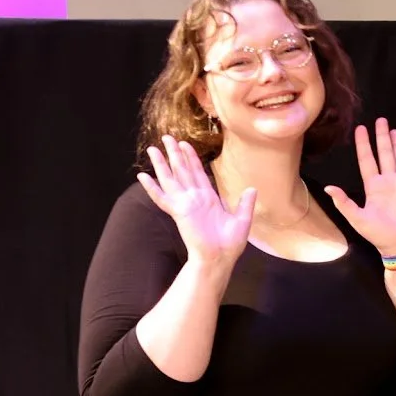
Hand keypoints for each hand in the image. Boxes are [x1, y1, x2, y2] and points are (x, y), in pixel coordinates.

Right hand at [138, 135, 252, 272]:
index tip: (185, 143)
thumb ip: (245, 203)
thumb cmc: (230, 244)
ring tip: (153, 149)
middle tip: (167, 136)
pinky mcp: (179, 212)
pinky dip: (152, 188)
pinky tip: (142, 176)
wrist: (220, 259)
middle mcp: (194, 198)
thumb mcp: (242, 220)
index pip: (197, 172)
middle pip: (182, 170)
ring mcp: (185, 204)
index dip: (191, 158)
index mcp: (208, 198)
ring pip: (170, 179)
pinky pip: (162, 198)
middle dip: (175, 153)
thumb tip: (253, 189)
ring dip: (161, 164)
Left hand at [328, 119, 395, 254]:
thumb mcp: (358, 219)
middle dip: (382, 137)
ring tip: (394, 130)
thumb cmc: (380, 235)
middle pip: (385, 154)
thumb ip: (344, 203)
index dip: (363, 145)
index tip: (360, 129)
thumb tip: (328, 188)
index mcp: (374, 187)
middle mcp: (390, 182)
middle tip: (380, 121)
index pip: (367, 160)